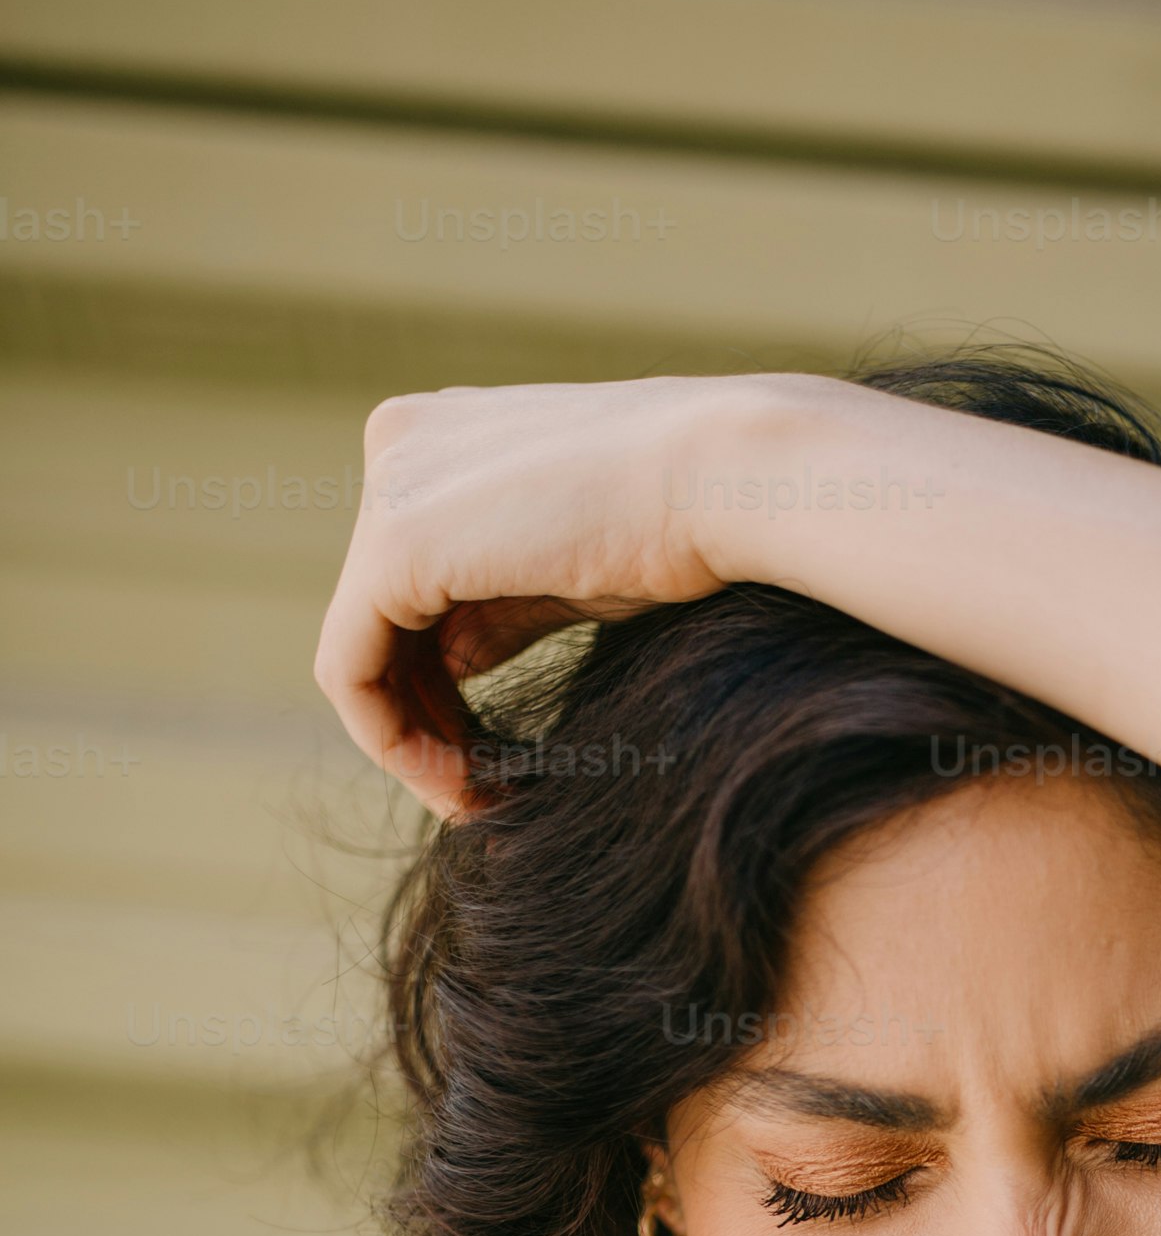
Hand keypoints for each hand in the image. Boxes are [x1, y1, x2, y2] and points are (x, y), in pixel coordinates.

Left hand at [313, 374, 776, 814]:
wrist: (735, 478)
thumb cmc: (688, 523)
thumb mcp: (570, 575)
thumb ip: (499, 609)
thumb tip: (452, 662)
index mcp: (441, 434)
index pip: (405, 585)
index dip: (440, 688)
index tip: (499, 761)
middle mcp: (399, 443)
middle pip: (379, 621)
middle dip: (427, 720)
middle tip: (491, 796)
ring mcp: (389, 486)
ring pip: (358, 652)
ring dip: (413, 745)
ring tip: (484, 801)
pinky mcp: (394, 545)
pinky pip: (352, 671)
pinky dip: (396, 743)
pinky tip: (464, 786)